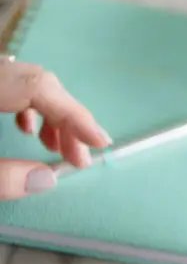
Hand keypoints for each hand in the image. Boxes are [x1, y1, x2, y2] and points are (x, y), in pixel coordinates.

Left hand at [0, 57, 110, 199]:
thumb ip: (1, 177)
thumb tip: (46, 180)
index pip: (38, 87)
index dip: (74, 114)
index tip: (99, 143)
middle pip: (39, 83)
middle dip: (68, 121)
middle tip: (81, 159)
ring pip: (29, 83)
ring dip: (52, 116)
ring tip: (60, 150)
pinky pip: (14, 84)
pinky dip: (30, 108)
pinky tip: (31, 131)